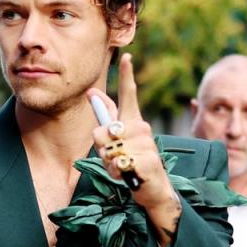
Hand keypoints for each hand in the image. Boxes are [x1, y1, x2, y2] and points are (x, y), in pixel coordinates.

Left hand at [87, 54, 178, 246]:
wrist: (153, 190)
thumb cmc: (133, 165)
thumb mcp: (117, 143)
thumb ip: (107, 120)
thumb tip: (93, 92)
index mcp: (134, 123)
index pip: (129, 95)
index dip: (126, 76)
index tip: (126, 57)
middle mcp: (142, 128)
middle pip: (102, 131)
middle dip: (101, 150)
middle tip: (115, 160)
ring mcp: (147, 144)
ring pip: (108, 150)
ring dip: (110, 165)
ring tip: (124, 168)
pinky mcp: (148, 161)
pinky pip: (120, 165)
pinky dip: (119, 174)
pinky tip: (130, 176)